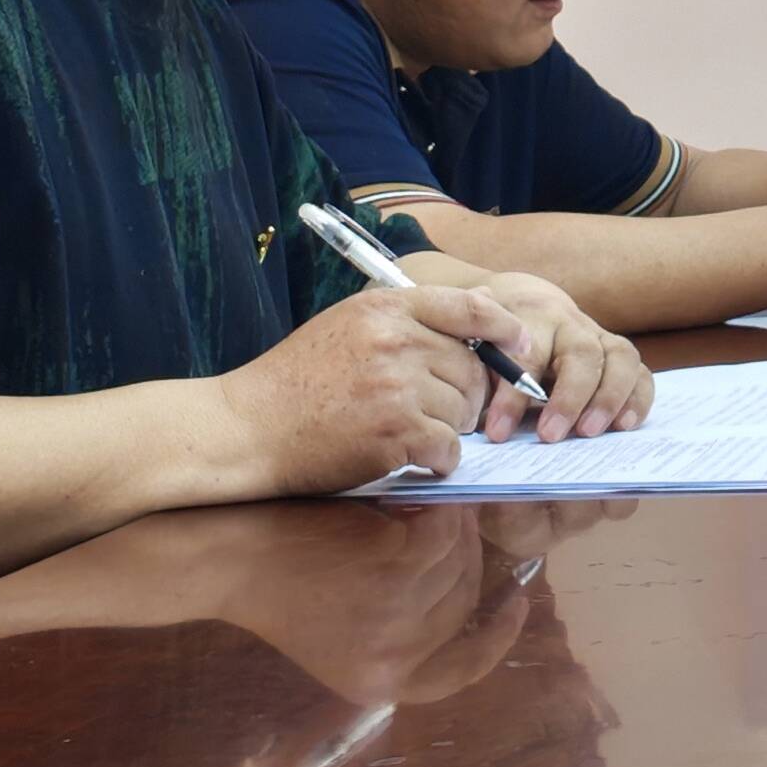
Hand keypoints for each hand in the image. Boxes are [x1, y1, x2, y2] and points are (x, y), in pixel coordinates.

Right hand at [218, 287, 501, 495]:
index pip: (470, 306)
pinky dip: (440, 459)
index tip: (522, 344)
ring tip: (415, 432)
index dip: (505, 326)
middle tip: (439, 410)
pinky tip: (420, 459)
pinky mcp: (393, 432)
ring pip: (463, 409)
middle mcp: (397, 340)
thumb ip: (411, 317)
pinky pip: (447, 447)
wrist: (245, 429)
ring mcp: (396, 386)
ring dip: (450, 428)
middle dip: (467, 393)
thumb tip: (483, 312)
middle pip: (473, 367)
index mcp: (387, 307)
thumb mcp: (350, 324)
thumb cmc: (297, 379)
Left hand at [462, 271, 648, 442]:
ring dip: (608, 397)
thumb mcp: (468, 337)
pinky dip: (638, 397)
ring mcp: (599, 336)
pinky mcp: (617, 354)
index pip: (527, 354)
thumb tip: (459, 404)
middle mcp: (571, 324)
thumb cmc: (488, 332)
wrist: (518, 300)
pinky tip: (625, 425)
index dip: (513, 396)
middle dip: (569, 397)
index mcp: (530, 318)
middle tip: (550, 436)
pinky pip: (641, 371)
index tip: (496, 433)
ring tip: (590, 432)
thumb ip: (466, 361)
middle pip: (582, 354)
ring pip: (620, 357)